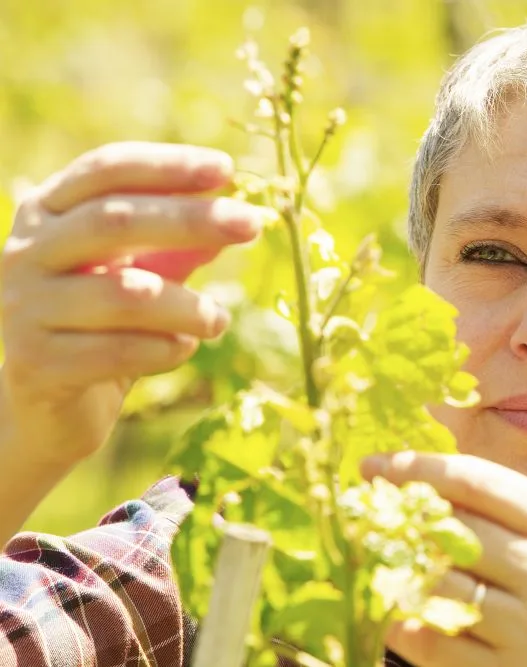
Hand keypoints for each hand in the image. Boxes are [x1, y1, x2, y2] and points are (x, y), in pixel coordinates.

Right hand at [0, 141, 266, 466]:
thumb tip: (238, 213)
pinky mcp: (37, 365)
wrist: (46, 411)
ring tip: (219, 319)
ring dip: (187, 304)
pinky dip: (165, 348)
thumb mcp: (141, 276)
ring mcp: (24, 308)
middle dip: (190, 219)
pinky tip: (185, 348)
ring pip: (124, 294)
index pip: (105, 169)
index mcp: (47, 213)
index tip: (227, 170)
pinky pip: (118, 350)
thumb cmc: (102, 327)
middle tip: (252, 224)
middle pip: (114, 221)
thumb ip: (178, 246)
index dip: (166, 165)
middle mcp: (24, 252)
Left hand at [361, 452, 526, 666]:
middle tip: (365, 509)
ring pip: (439, 583)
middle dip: (403, 516)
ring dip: (399, 569)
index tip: (376, 463)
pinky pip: (432, 640)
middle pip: (456, 528)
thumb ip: (491, 505)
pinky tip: (395, 615)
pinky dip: (403, 625)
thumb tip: (404, 467)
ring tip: (378, 559)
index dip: (422, 468)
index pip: (481, 482)